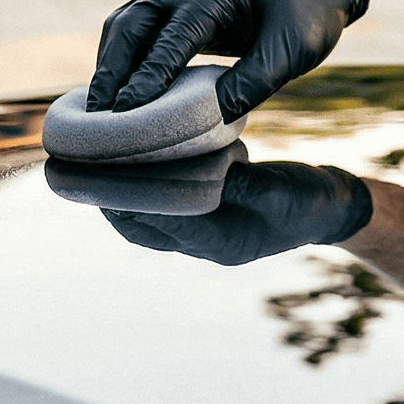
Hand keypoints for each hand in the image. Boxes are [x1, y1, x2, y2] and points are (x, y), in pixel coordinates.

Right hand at [88, 0, 371, 120]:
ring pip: (126, 22)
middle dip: (112, 67)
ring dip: (109, 62)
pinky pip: (135, 27)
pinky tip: (116, 87)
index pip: (174, 34)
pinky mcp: (172, 3)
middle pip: (133, 21)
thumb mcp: (291, 51)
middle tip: (99, 111)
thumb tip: (211, 117)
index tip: (129, 109)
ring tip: (99, 105)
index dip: (149, 73)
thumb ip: (252, 82)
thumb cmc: (306, 13)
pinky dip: (121, 56)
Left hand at [101, 161, 372, 265]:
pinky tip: (122, 159)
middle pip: (142, 228)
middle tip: (75, 173)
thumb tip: (217, 176)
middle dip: (108, 202)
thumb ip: (250, 185)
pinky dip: (138, 186)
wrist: (328, 207)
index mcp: (223, 244)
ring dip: (116, 196)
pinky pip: (159, 205)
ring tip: (86, 165)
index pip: (165, 224)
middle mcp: (205, 244)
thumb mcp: (285, 191)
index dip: (131, 202)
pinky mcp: (202, 216)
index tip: (99, 180)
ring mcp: (202, 234)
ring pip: (145, 220)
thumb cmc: (311, 201)